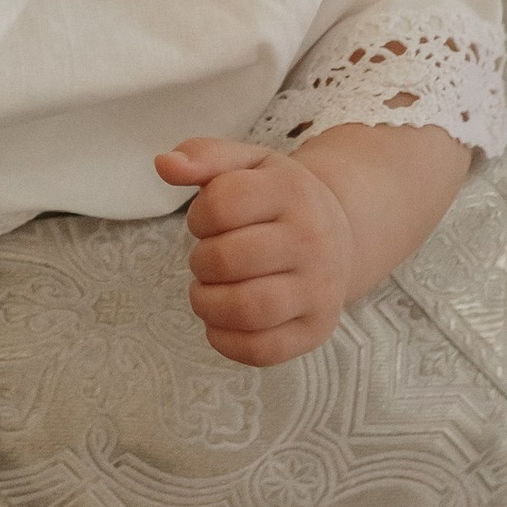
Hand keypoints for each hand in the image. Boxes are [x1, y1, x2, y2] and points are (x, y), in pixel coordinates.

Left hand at [158, 138, 355, 367]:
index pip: (221, 204)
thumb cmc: (279, 201)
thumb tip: (164, 164)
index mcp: (292, 192)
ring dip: (207, 304)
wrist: (342, 235)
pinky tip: (221, 321)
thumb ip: (204, 156)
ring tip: (209, 292)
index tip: (209, 223)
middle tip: (208, 261)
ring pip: (245, 310)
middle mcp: (312, 241)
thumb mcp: (248, 164)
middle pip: (226, 260)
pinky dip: (226, 341)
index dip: (199, 217)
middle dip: (200, 262)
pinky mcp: (316, 330)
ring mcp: (319, 289)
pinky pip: (261, 350)